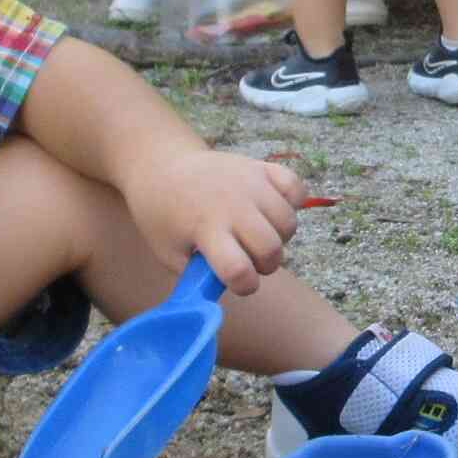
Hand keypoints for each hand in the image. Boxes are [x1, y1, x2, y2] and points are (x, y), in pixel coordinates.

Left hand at [134, 147, 305, 295]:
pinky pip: (296, 189)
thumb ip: (198, 276)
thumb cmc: (164, 217)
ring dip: (279, 237)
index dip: (244, 286)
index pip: (239, 269)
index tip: (238, 282)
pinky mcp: (261, 167)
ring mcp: (250, 183)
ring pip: (289, 223)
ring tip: (259, 233)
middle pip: (271, 249)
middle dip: (265, 265)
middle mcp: (232, 204)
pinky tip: (271, 209)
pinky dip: (293, 203)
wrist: (162, 168)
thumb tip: (226, 290)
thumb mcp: (170, 254)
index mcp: (205, 228)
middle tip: (249, 258)